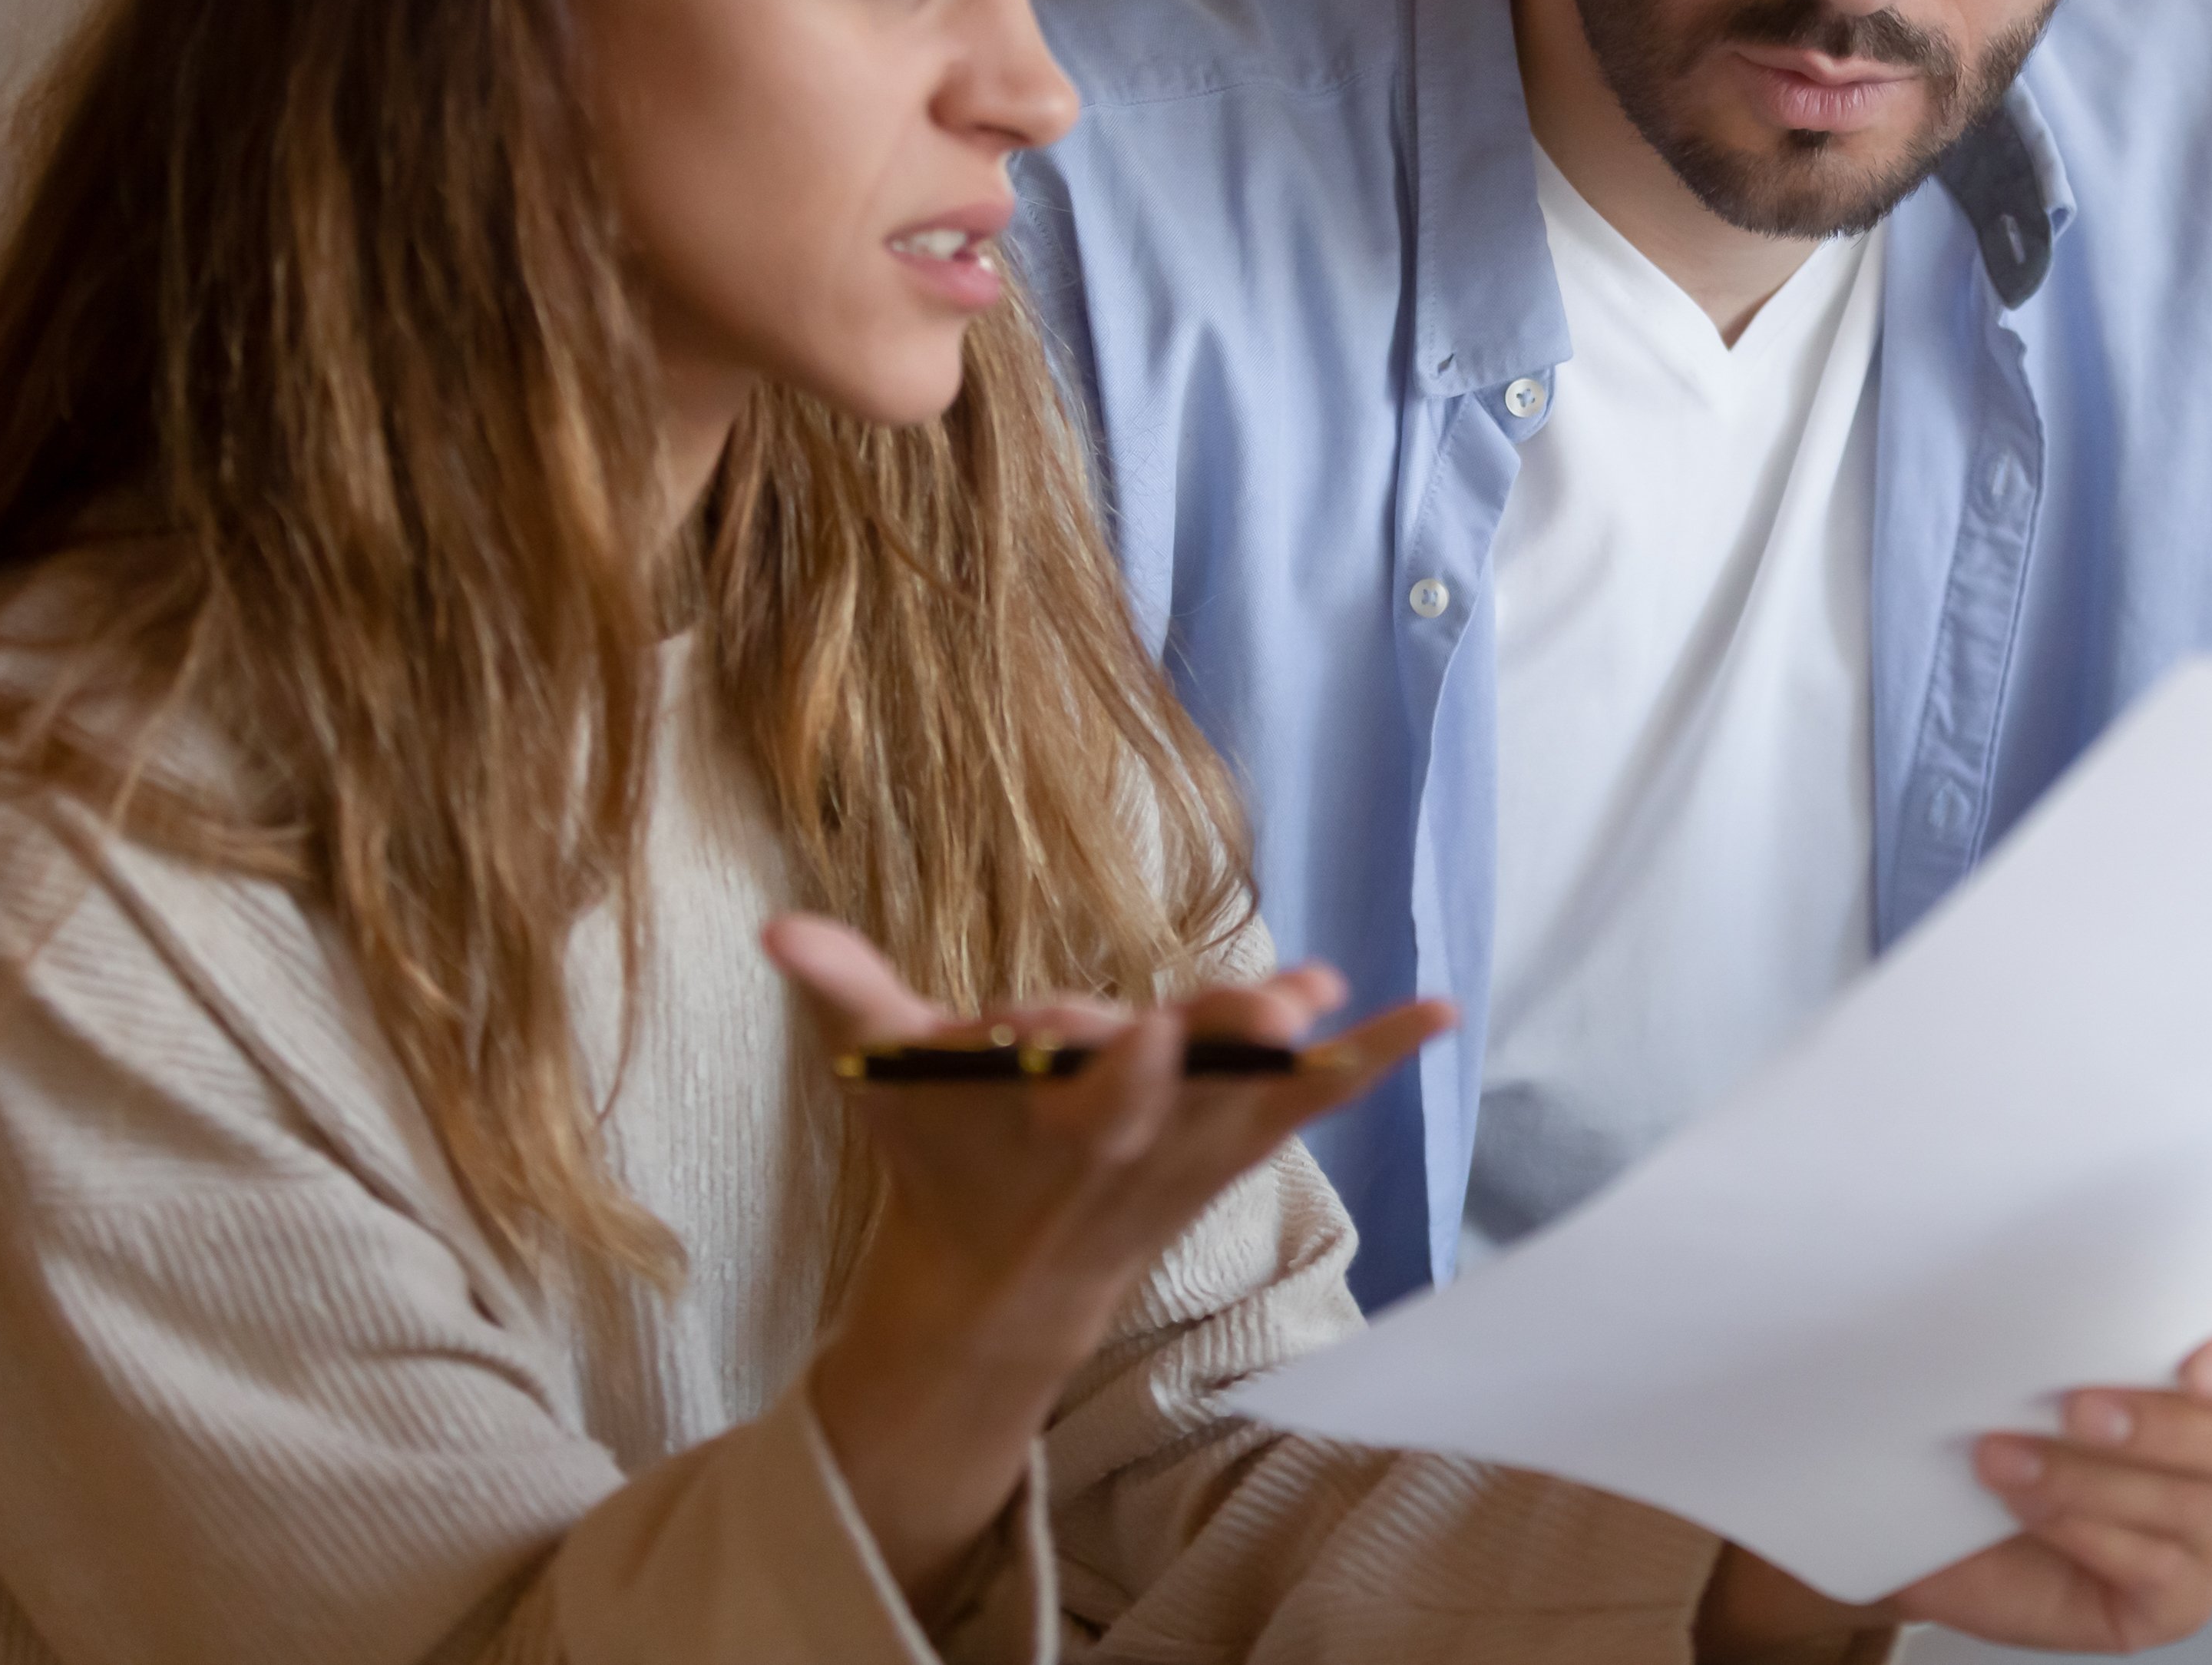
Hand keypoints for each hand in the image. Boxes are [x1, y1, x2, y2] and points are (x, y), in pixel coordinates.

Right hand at [768, 917, 1447, 1613]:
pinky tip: (1437, 1013)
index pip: (1088, 1092)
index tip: (1121, 1027)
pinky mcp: (1237, 1142)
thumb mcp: (889, 1083)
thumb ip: (849, 994)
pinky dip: (1372, 1059)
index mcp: (1055, 1125)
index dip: (1109, 1062)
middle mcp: (1140, 1139)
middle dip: (1225, 1044)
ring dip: (1317, 1050)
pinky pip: (1316, 1095)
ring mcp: (1198, 1145)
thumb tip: (774, 926)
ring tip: (1352, 1000)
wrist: (1006, 1286)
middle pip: (1190, 1087)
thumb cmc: (946, 1161)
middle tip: (1276, 1002)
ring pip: (1268, 1092)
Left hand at [1697, 1331, 2211, 1655]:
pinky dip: (2090, 1533)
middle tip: (2074, 1403)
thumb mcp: (2031, 1346)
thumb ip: (2080, 1316)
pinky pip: (2161, 1573)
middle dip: (2160, 1425)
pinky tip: (2029, 1507)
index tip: (2199, 1360)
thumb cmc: (1983, 1415)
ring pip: (2199, 1509)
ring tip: (2009, 1455)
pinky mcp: (2169, 1600)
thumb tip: (2074, 1260)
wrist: (1915, 1503)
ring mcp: (2202, 1536)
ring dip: (2096, 1480)